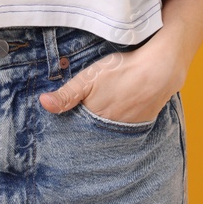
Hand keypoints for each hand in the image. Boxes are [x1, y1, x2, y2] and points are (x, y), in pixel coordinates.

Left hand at [38, 39, 187, 124]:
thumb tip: (43, 103)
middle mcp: (113, 129)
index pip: (79, 132)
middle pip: (96, 133)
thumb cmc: (122, 71)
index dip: (72, 128)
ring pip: (113, 131)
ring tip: (102, 117)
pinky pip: (129, 127)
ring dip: (106, 127)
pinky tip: (122, 111)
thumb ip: (67, 94)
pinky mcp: (145, 121)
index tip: (64, 129)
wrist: (159, 69)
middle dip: (88, 130)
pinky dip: (124, 122)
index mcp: (96, 120)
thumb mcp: (88, 77)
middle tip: (83, 123)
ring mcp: (131, 126)